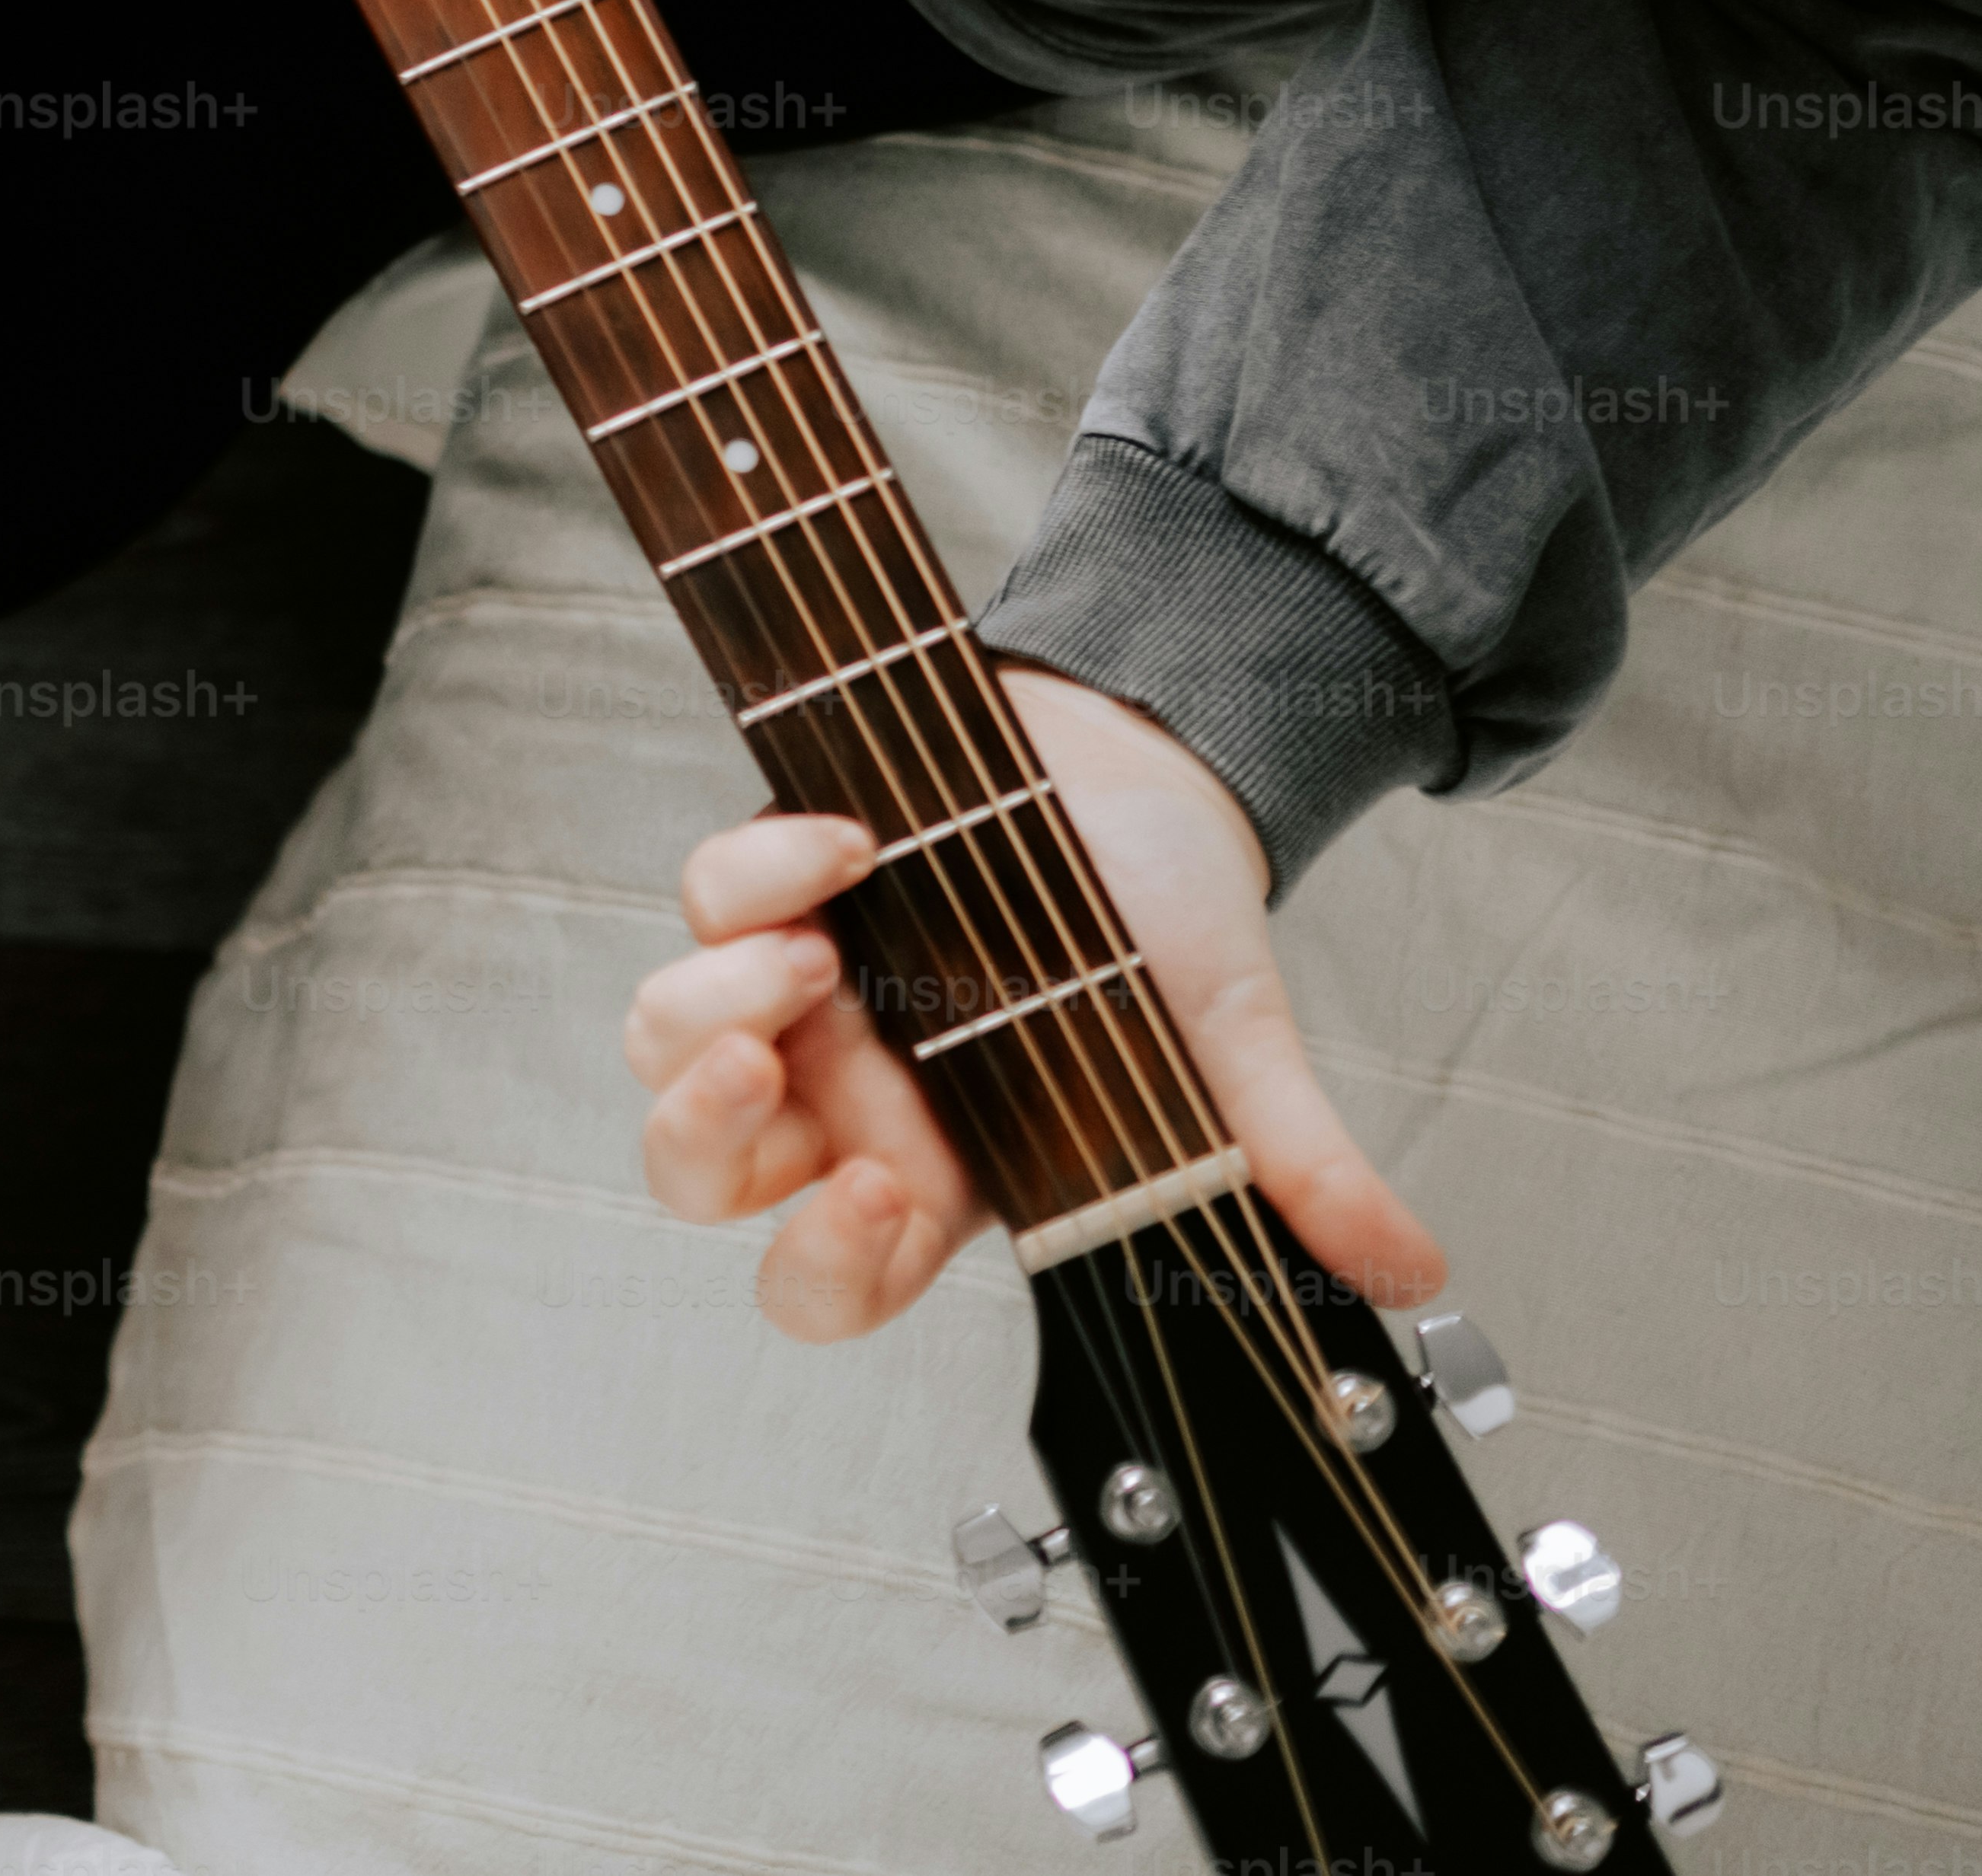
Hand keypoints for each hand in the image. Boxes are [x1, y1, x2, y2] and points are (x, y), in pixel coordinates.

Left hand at [619, 663, 1444, 1340]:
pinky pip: (704, 890)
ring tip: (818, 953)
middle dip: (698, 1138)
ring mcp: (796, 987)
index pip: (829, 1280)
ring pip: (658, 1039)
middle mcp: (844, 1092)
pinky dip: (757, 866)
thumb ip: (1296, 1165)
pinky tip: (851, 846)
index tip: (885, 1195)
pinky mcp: (772, 876)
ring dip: (708, 999)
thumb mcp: (1238, 1054)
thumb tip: (1406, 1269)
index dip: (825, 1268)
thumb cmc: (1166, 933)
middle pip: (692, 1174)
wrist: (1144, 784)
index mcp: (941, 1169)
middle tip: (762, 1070)